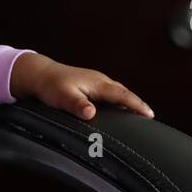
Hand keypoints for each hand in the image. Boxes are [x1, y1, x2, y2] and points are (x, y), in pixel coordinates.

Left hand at [12, 54, 153, 120]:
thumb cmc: (50, 86)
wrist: (40, 74)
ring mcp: (96, 82)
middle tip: (150, 117)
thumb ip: (76, 105)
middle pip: (124, 93)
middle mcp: (100, 81)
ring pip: (118, 92)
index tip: (149, 115)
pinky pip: (111, 93)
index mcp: (97, 83)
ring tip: (140, 115)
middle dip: (138, 104)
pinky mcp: (91, 86)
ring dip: (129, 102)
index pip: (122, 94)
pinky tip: (119, 109)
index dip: (136, 105)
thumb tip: (91, 113)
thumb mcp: (62, 97)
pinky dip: (119, 101)